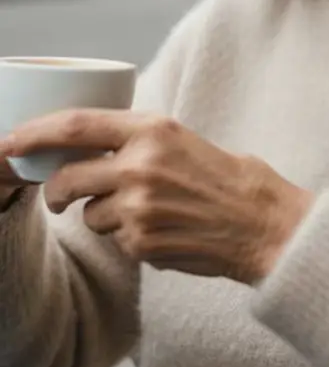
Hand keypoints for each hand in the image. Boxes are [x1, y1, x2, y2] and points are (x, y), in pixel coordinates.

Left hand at [0, 112, 314, 282]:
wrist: (264, 224)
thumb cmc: (230, 179)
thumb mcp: (184, 141)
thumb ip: (140, 141)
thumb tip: (91, 143)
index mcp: (154, 130)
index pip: (76, 125)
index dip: (35, 133)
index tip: (10, 140)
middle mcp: (141, 165)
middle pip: (67, 177)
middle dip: (54, 191)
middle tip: (57, 197)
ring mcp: (139, 206)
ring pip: (90, 214)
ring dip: (105, 218)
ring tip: (148, 213)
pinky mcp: (142, 242)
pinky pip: (117, 240)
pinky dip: (132, 239)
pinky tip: (166, 232)